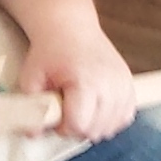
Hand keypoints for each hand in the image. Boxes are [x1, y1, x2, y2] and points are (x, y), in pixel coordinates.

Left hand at [20, 20, 135, 141]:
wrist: (72, 27)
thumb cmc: (51, 51)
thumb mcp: (31, 76)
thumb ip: (31, 107)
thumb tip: (33, 134)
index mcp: (86, 82)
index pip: (80, 126)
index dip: (63, 128)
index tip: (56, 116)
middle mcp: (109, 84)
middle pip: (96, 130)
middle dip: (78, 128)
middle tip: (66, 111)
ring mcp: (123, 84)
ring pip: (112, 127)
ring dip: (94, 126)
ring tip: (80, 110)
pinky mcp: (130, 84)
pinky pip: (125, 117)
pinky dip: (111, 119)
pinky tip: (97, 111)